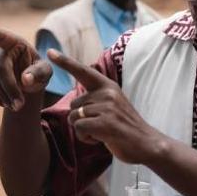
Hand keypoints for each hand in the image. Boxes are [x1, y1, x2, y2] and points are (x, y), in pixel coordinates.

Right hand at [0, 23, 52, 111]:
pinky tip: (7, 102)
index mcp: (16, 43)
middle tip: (20, 105)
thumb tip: (25, 80)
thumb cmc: (39, 71)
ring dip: (4, 95)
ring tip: (17, 106)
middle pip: (0, 68)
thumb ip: (39, 73)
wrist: (29, 81)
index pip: (1, 36)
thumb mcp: (45, 71)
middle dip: (9, 87)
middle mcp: (0, 50)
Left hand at [47, 49, 165, 164]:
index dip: (65, 62)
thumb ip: (96, 100)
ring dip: (84, 130)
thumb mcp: (113, 105)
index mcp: (108, 86)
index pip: (83, 71)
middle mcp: (107, 93)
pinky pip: (79, 129)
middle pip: (74, 105)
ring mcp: (107, 107)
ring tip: (103, 132)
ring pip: (74, 118)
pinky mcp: (105, 122)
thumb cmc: (125, 127)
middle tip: (101, 126)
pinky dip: (86, 138)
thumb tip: (75, 106)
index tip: (50, 52)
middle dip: (81, 120)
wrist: (147, 143)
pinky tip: (101, 138)